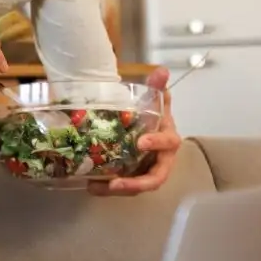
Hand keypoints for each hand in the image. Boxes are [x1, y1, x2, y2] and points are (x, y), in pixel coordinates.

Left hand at [88, 65, 182, 196]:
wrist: (149, 130)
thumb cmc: (154, 118)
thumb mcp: (155, 101)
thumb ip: (157, 88)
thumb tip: (161, 71)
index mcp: (168, 141)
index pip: (168, 143)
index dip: (157, 143)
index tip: (140, 142)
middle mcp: (161, 161)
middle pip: (155, 178)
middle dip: (136, 182)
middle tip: (117, 182)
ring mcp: (147, 172)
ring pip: (136, 187)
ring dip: (118, 189)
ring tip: (98, 187)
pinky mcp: (134, 179)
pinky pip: (122, 187)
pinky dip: (107, 189)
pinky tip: (91, 186)